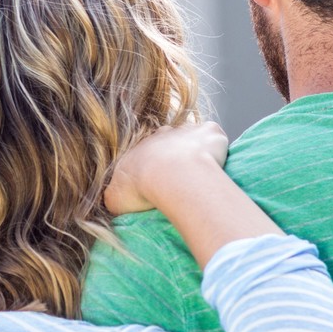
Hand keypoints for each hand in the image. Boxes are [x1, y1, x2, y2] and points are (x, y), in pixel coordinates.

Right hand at [103, 121, 229, 213]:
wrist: (171, 177)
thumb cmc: (141, 189)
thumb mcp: (115, 198)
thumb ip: (114, 196)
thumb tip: (114, 201)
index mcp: (140, 147)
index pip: (146, 153)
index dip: (152, 168)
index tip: (158, 184)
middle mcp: (162, 133)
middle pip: (169, 142)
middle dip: (174, 157)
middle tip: (179, 182)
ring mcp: (186, 130)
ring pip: (193, 138)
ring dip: (196, 153)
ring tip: (200, 178)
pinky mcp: (210, 132)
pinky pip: (215, 136)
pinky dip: (218, 149)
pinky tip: (218, 167)